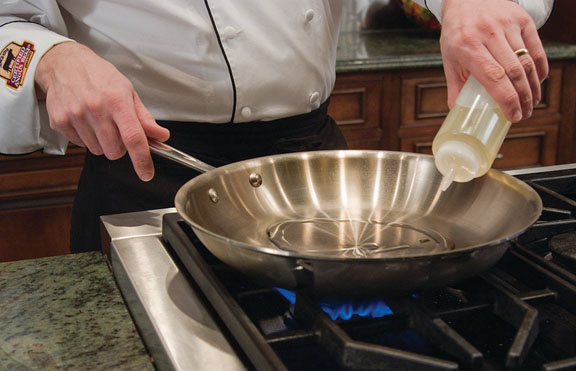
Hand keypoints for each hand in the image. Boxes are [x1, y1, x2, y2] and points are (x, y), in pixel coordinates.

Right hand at [35, 42, 169, 180]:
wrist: (64, 64)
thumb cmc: (99, 76)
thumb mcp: (127, 91)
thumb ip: (144, 118)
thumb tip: (161, 136)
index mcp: (117, 101)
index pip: (133, 138)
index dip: (142, 159)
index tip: (146, 173)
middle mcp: (95, 109)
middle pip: (115, 151)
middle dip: (120, 147)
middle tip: (117, 131)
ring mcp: (75, 116)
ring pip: (98, 151)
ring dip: (103, 143)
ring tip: (99, 121)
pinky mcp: (60, 123)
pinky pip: (81, 145)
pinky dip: (87, 138)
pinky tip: (86, 120)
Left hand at [440, 0, 548, 121]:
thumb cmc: (457, 33)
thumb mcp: (450, 58)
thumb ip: (455, 85)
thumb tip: (457, 112)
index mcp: (467, 46)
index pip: (493, 77)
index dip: (507, 99)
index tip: (513, 116)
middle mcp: (488, 33)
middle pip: (514, 72)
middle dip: (523, 98)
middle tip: (523, 114)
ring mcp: (507, 24)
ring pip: (527, 62)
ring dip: (533, 87)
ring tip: (531, 103)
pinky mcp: (522, 19)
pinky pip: (536, 49)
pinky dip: (540, 69)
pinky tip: (538, 83)